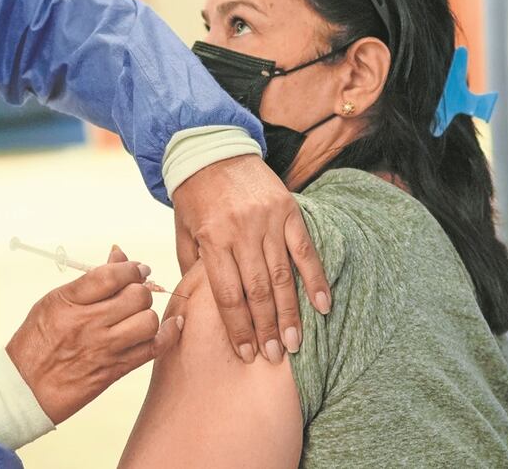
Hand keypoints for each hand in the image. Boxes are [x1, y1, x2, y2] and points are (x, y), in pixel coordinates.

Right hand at [6, 246, 182, 424]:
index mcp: (69, 302)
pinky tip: (170, 326)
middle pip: (136, 296)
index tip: (135, 269)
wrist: (26, 389)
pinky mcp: (115, 370)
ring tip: (137, 316)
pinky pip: (154, 348)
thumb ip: (89, 281)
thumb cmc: (36, 342)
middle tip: (133, 294)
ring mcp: (104, 348)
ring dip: (148, 314)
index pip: (112, 275)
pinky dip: (168, 334)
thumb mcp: (53, 302)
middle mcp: (88, 324)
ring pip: (148, 320)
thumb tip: (119, 255)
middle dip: (140, 290)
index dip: (131, 267)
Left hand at [171, 154, 330, 364]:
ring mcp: (267, 220)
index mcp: (212, 238)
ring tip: (295, 343)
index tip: (246, 353)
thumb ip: (194, 268)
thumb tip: (200, 306)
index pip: (228, 294)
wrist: (211, 150)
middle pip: (258, 290)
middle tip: (274, 356)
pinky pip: (305, 249)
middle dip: (266, 327)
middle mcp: (242, 230)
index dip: (238, 327)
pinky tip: (323, 306)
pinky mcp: (288, 209)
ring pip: (283, 275)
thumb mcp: (183, 232)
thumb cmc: (194, 197)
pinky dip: (315, 279)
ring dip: (290, 313)